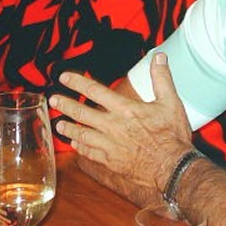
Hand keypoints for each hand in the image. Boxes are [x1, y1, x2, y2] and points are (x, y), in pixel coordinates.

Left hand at [50, 52, 193, 191]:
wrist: (173, 169)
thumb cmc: (172, 135)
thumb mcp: (171, 102)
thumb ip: (161, 78)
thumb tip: (159, 57)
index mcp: (125, 109)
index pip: (95, 91)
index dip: (77, 82)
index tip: (63, 78)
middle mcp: (113, 126)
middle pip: (82, 113)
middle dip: (65, 105)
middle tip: (53, 100)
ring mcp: (110, 145)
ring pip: (82, 134)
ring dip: (68, 128)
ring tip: (58, 125)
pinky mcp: (111, 161)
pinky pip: (90, 153)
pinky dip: (80, 148)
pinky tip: (75, 145)